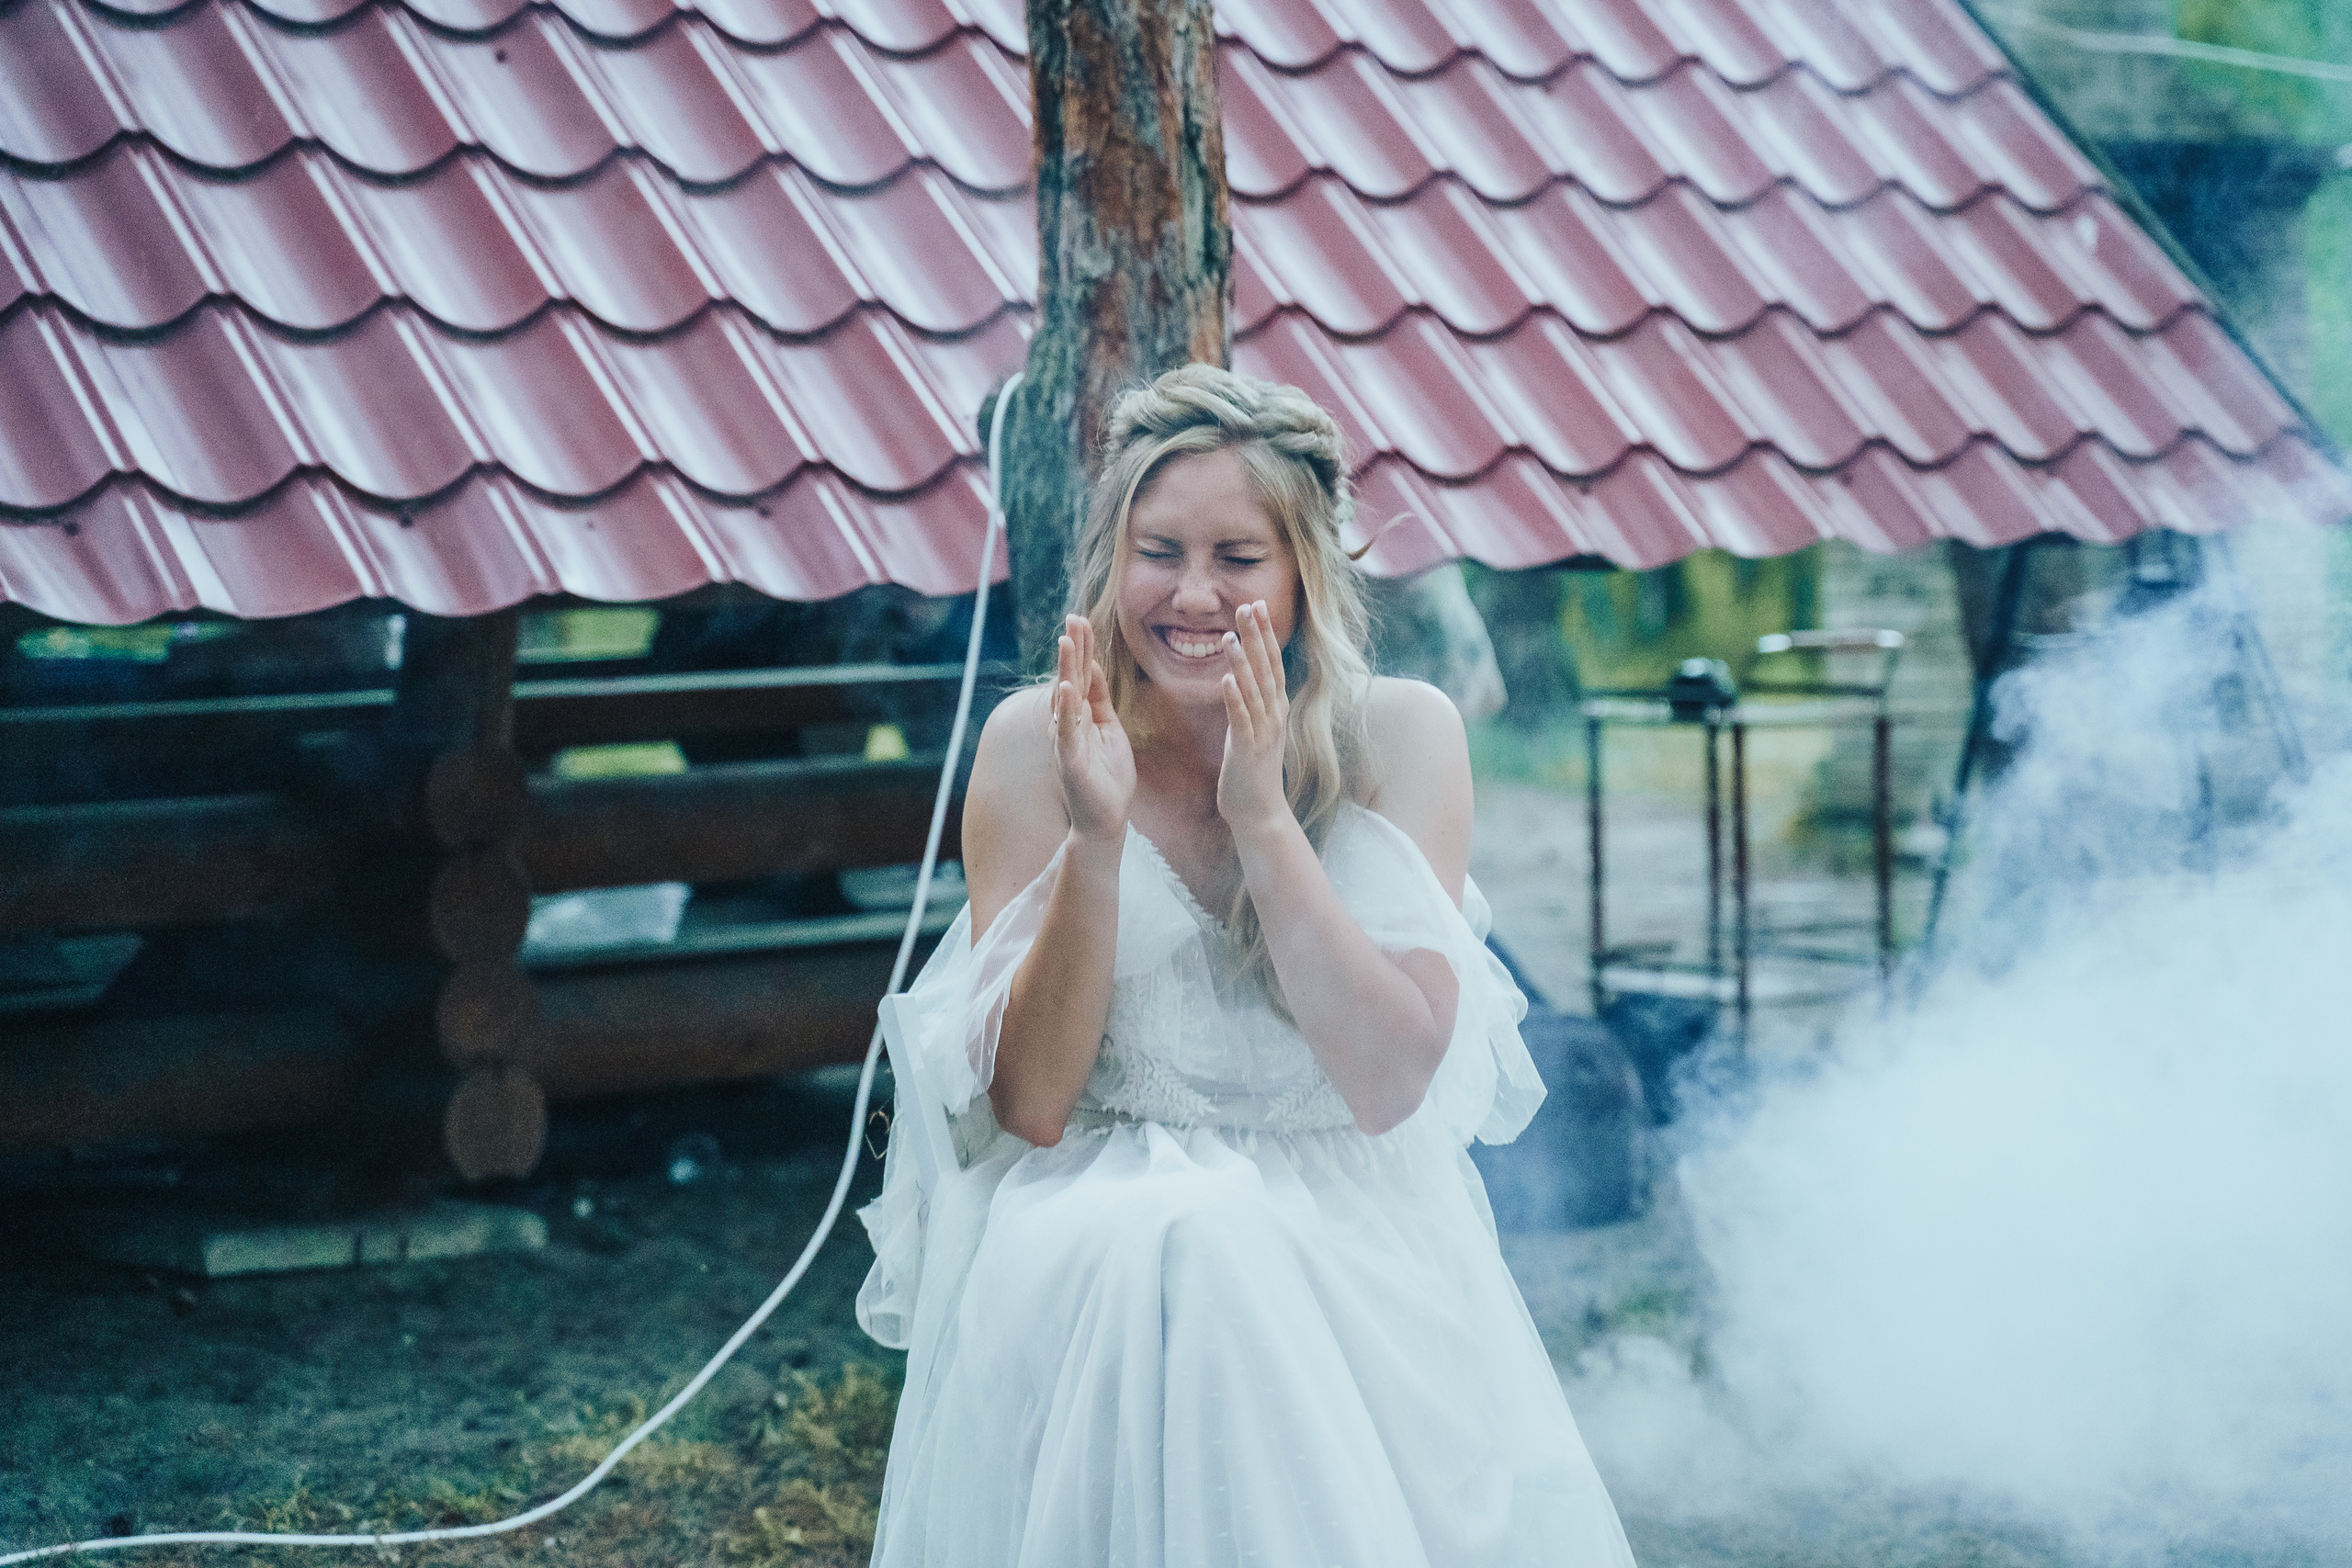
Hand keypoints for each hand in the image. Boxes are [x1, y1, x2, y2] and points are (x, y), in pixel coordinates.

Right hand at [1051, 614, 1134, 845]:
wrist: (1106, 819)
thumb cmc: (1108, 776)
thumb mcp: (1109, 728)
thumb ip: (1099, 699)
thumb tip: (1093, 666)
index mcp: (1080, 715)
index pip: (1080, 674)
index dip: (1082, 648)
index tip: (1081, 619)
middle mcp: (1068, 723)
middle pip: (1070, 678)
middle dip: (1073, 648)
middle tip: (1073, 617)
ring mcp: (1066, 740)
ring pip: (1065, 698)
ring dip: (1066, 669)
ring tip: (1066, 641)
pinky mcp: (1070, 759)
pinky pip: (1067, 730)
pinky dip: (1066, 709)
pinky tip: (1065, 687)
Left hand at [1216, 600, 1292, 840]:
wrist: (1259, 813)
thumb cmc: (1251, 771)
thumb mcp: (1253, 729)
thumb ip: (1251, 702)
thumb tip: (1241, 677)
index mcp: (1274, 708)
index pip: (1271, 663)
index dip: (1265, 634)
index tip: (1256, 605)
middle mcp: (1273, 716)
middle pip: (1266, 669)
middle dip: (1257, 637)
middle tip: (1249, 606)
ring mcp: (1263, 733)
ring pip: (1253, 691)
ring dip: (1242, 663)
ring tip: (1230, 637)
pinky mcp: (1248, 751)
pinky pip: (1240, 720)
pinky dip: (1234, 698)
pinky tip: (1225, 679)